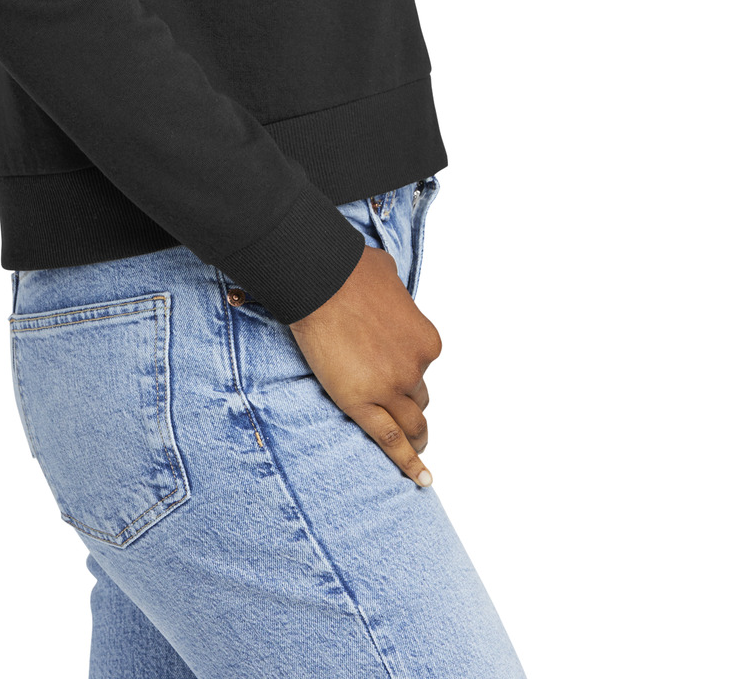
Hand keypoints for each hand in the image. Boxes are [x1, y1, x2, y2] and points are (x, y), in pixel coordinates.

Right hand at [289, 244, 442, 485]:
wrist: (322, 280)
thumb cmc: (351, 270)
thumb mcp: (391, 281)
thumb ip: (396, 302)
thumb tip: (388, 294)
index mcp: (427, 342)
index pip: (423, 367)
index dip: (409, 371)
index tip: (395, 371)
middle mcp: (414, 368)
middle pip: (418, 399)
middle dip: (412, 406)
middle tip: (408, 416)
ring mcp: (390, 389)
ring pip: (410, 424)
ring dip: (415, 436)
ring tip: (417, 448)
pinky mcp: (362, 404)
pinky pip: (390, 441)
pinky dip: (409, 463)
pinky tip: (421, 479)